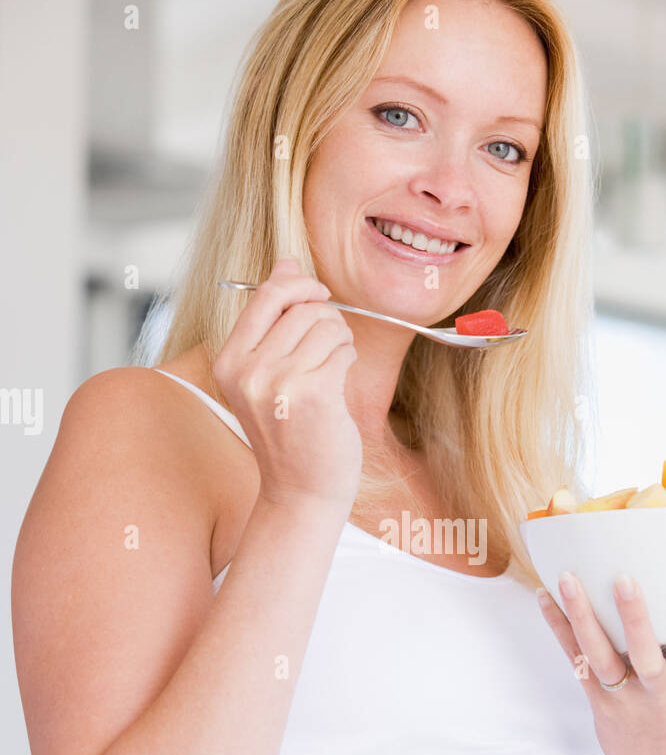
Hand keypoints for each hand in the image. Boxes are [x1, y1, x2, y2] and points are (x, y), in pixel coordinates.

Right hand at [213, 257, 361, 510]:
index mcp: (229, 363)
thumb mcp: (269, 374)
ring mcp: (279, 384)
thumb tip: (287, 262)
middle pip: (301, 307)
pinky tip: (340, 380)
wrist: (301, 491)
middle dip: (327, 316)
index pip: (265, 295)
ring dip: (341, 339)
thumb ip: (274, 318)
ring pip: (326, 325)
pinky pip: (342, 349)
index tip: (318, 294)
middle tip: (332, 342)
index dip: (298, 284)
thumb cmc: (290, 432)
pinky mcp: (313, 395)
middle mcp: (248, 372)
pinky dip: (348, 358)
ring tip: (335, 364)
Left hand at [536, 572, 665, 754]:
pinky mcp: (598, 700)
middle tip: (625, 579)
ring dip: (582, 615)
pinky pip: (576, 658)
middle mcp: (662, 693)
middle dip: (635, 618)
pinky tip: (544, 597)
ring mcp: (626, 698)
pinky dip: (559, 627)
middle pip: (647, 657)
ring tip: (567, 578)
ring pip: (600, 655)